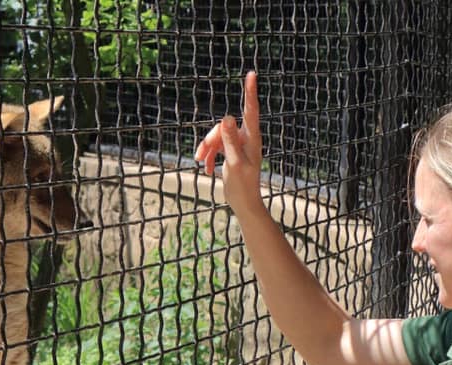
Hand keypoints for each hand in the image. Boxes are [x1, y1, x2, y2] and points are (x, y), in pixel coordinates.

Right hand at [194, 70, 264, 217]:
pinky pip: (216, 147)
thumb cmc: (243, 186)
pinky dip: (209, 156)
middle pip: (223, 127)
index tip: (252, 73)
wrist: (244, 203)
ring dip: (206, 149)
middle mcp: (246, 138)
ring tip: (200, 163)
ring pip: (217, 137)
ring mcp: (238, 145)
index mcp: (251, 138)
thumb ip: (230, 141)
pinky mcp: (231, 153)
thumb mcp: (234, 163)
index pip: (250, 110)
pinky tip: (207, 170)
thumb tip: (227, 117)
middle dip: (209, 139)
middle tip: (200, 156)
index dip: (250, 91)